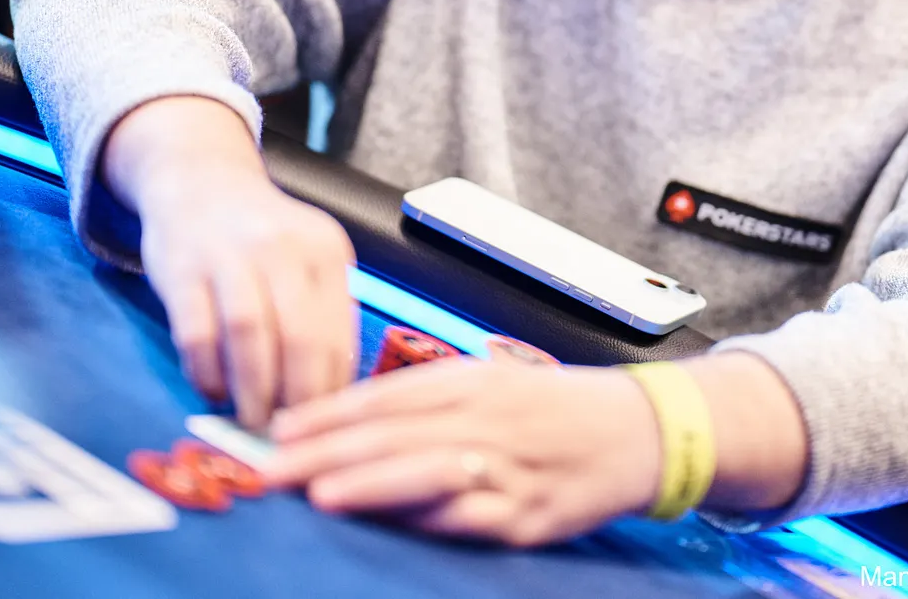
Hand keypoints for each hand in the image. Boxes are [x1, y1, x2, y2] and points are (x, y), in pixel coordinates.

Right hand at [105, 97, 358, 428]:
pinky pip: (196, 332)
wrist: (199, 182)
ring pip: (249, 334)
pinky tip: (212, 390)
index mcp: (326, 250)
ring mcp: (229, 254)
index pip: (338, 331)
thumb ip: (324, 315)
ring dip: (251, 388)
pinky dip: (206, 371)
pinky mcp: (182, 268)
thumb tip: (337, 397)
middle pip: (299, 336)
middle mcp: (283, 246)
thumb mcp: (309, 259)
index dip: (333, 388)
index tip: (327, 426)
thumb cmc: (263, 239)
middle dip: (296, 396)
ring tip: (252, 420)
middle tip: (290, 434)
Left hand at [264, 359, 660, 545]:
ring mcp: (507, 469)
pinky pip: (468, 517)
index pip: (385, 395)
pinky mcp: (527, 516)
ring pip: (426, 473)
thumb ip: (427, 399)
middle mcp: (486, 420)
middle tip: (269, 467)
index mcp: (472, 381)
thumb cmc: (554, 407)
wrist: (638, 431)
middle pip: (392, 434)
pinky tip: (390, 524)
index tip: (279, 428)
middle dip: (324, 452)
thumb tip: (351, 421)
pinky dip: (426, 520)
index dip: (328, 412)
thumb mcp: (492, 381)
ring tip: (319, 492)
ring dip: (369, 483)